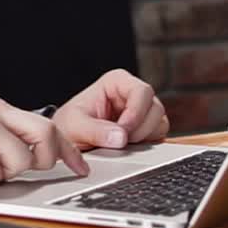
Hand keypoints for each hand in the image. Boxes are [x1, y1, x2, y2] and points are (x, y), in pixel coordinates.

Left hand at [52, 69, 168, 149]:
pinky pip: (158, 135)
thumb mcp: (75, 126)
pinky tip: (128, 146)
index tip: (123, 130)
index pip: (141, 91)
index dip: (136, 112)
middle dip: (140, 128)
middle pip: (155, 107)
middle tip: (120, 141)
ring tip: (120, 144)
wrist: (67, 141)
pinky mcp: (145, 127)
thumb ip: (95, 131)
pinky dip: (146, 144)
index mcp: (117, 81)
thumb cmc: (69, 125)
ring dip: (143, 137)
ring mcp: (141, 110)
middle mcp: (132, 93)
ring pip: (159, 122)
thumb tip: (120, 137)